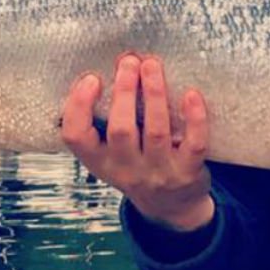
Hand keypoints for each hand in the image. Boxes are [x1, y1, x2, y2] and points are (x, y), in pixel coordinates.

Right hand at [60, 53, 214, 231]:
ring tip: (152, 65)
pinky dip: (194, 119)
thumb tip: (119, 65)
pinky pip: (194, 145)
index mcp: (100, 160)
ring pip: (156, 132)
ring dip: (154, 94)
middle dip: (124, 92)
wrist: (172, 208)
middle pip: (120, 130)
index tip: (92, 78)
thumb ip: (107, 119)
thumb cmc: (138, 166)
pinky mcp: (188, 172)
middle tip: (129, 61)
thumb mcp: (110, 153)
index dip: (78, 106)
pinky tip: (191, 94)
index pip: (76, 138)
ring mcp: (159, 173)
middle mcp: (126, 169)